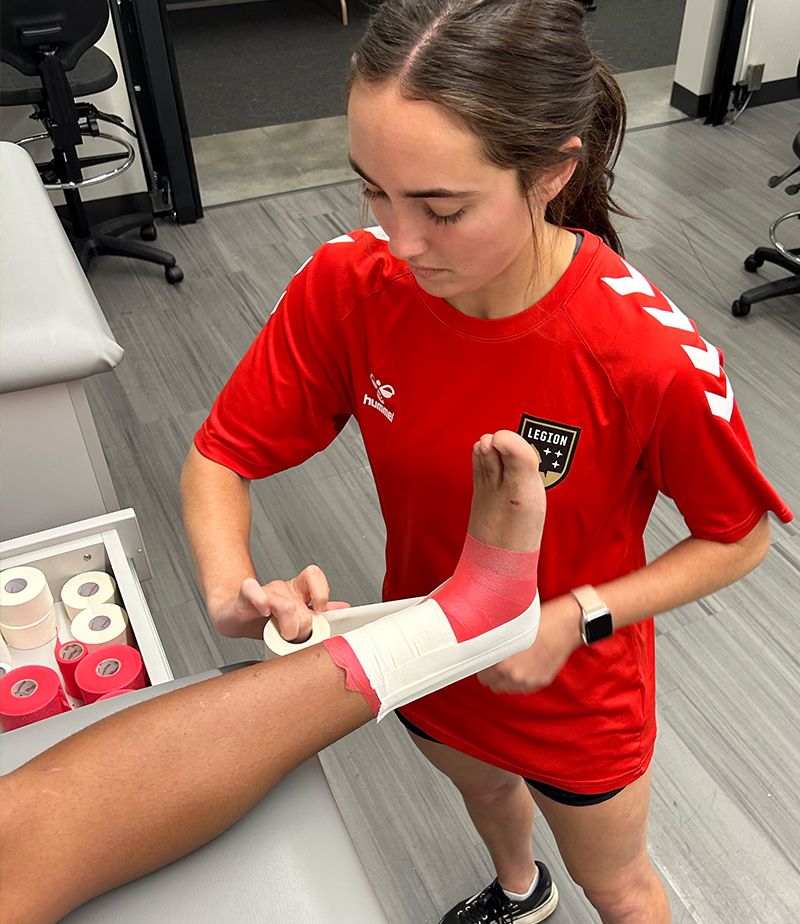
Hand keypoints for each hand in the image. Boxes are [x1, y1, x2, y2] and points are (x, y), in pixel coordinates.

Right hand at [209, 565, 349, 640]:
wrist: (235, 615)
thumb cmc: (265, 619)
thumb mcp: (297, 617)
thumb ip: (319, 613)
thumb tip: (343, 608)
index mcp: (297, 590)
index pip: (313, 575)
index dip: (321, 591)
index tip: (321, 609)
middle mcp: (283, 588)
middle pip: (301, 604)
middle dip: (301, 627)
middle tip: (296, 637)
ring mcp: (265, 591)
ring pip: (284, 604)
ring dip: (286, 625)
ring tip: (282, 634)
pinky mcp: (246, 595)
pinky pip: (254, 590)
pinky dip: (261, 601)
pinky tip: (264, 612)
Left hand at [476, 597, 582, 693]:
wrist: (566, 625)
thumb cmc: (538, 620)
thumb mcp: (509, 627)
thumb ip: (494, 643)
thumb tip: (481, 648)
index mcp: (502, 661)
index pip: (481, 675)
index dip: (482, 665)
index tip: (484, 659)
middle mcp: (514, 675)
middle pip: (492, 683)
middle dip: (493, 673)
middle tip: (497, 659)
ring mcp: (528, 681)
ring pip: (507, 687)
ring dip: (506, 677)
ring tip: (512, 660)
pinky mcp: (540, 682)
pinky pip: (523, 687)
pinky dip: (521, 678)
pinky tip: (525, 663)